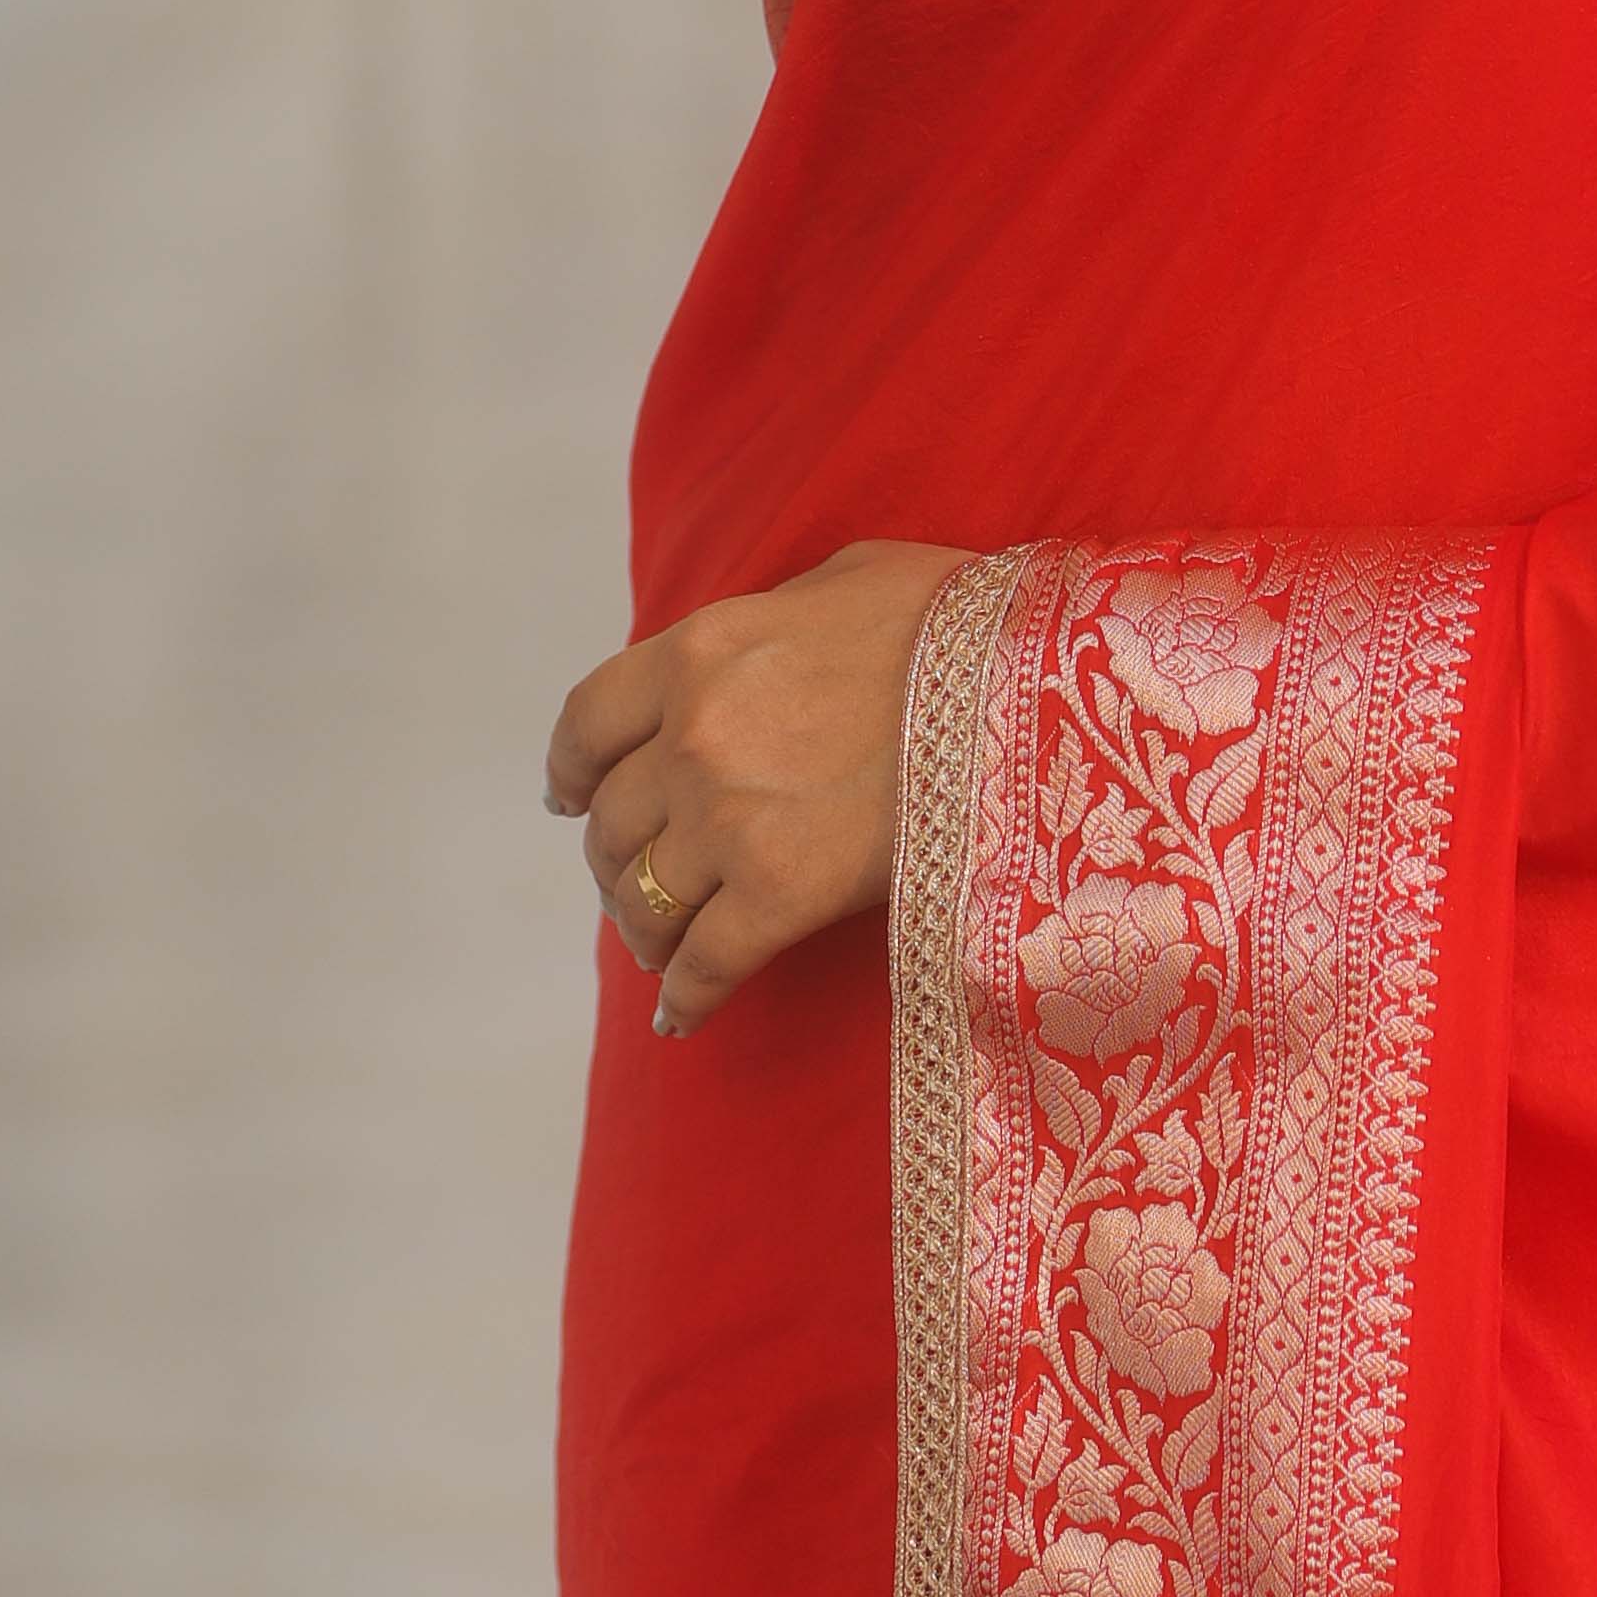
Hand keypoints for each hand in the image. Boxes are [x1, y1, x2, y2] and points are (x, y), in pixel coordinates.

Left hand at [546, 538, 975, 1037]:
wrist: (1028, 689)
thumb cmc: (957, 620)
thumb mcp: (847, 579)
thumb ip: (775, 615)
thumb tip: (764, 642)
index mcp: (700, 651)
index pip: (588, 722)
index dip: (571, 771)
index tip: (568, 798)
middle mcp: (695, 736)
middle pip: (611, 822)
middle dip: (616, 860)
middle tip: (638, 881)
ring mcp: (730, 819)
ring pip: (643, 899)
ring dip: (644, 930)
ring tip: (660, 948)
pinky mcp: (781, 895)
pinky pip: (705, 965)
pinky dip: (684, 999)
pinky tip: (679, 1018)